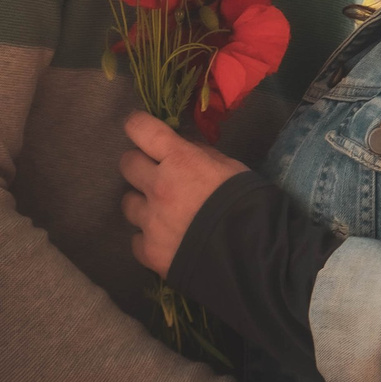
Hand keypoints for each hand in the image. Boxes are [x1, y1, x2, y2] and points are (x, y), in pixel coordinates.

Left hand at [117, 110, 241, 275]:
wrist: (253, 255)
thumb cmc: (249, 204)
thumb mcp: (232, 168)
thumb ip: (202, 155)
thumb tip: (184, 146)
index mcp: (180, 160)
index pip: (140, 129)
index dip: (137, 126)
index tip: (140, 130)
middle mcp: (158, 186)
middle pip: (127, 164)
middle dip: (140, 164)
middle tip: (156, 173)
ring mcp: (150, 221)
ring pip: (127, 203)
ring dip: (142, 203)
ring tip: (161, 212)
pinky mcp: (149, 251)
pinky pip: (136, 239)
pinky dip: (148, 238)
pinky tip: (165, 240)